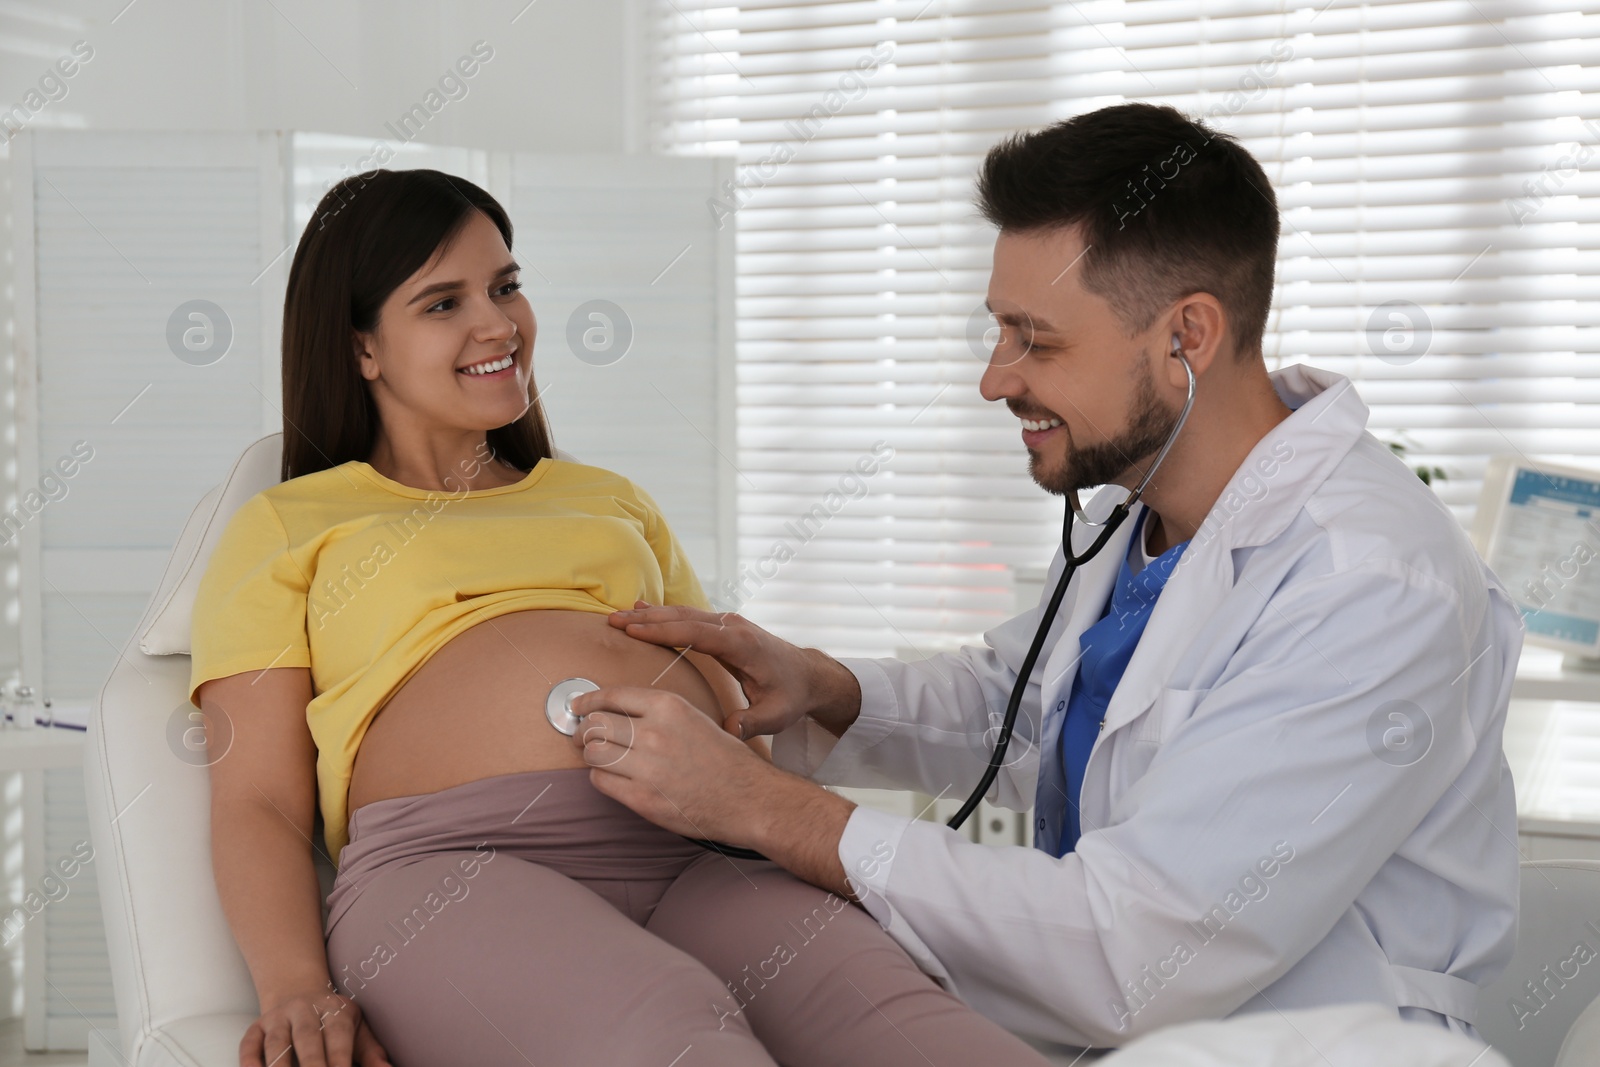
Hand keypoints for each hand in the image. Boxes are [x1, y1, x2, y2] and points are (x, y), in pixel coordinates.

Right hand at [242, 986, 390, 1066]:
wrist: (298, 990)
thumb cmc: (333, 1020)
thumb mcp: (357, 1029)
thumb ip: (371, 1053)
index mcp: (334, 1010)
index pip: (338, 1037)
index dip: (339, 1059)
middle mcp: (304, 1010)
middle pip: (307, 1040)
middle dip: (313, 1065)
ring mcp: (277, 1018)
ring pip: (276, 1043)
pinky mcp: (256, 1028)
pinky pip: (249, 1044)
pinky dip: (250, 1060)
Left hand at [569, 685, 782, 845]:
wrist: (748, 797)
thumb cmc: (723, 758)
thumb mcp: (691, 717)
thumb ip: (654, 713)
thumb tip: (611, 712)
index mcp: (668, 706)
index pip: (610, 696)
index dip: (587, 702)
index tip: (577, 707)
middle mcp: (654, 732)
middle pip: (594, 724)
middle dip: (584, 731)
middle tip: (583, 738)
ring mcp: (647, 767)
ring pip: (591, 752)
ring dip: (591, 755)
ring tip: (601, 758)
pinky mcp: (642, 798)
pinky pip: (600, 781)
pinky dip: (602, 778)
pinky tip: (616, 778)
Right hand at [607, 602, 860, 739]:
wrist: (809, 676)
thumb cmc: (792, 695)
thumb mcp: (776, 715)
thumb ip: (751, 723)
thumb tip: (728, 730)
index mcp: (742, 644)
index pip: (696, 633)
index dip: (663, 630)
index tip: (633, 630)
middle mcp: (733, 627)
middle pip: (684, 617)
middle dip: (648, 618)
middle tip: (614, 620)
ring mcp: (729, 624)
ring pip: (684, 614)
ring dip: (652, 615)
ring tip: (619, 615)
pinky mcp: (724, 628)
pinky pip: (690, 617)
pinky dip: (665, 616)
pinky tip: (644, 611)